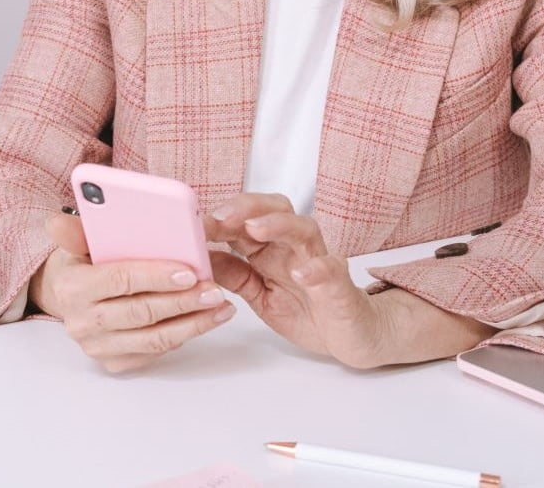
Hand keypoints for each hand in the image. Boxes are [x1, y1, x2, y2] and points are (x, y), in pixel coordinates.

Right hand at [29, 211, 235, 372]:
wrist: (72, 296)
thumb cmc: (85, 264)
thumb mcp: (79, 241)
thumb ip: (76, 231)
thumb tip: (56, 223)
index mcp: (71, 288)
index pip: (119, 280)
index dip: (156, 276)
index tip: (189, 271)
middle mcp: (81, 322)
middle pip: (141, 312)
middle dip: (183, 301)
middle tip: (214, 289)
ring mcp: (98, 347)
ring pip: (154, 338)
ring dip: (193, 322)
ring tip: (220, 305)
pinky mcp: (114, 362)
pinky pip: (156, 352)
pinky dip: (185, 335)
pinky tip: (206, 319)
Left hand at [202, 193, 399, 368]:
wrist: (352, 336)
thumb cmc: (307, 310)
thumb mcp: (259, 295)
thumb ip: (234, 275)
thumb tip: (201, 256)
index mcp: (271, 248)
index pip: (244, 220)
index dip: (219, 218)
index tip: (191, 224)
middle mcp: (294, 248)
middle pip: (275, 209)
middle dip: (245, 207)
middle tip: (219, 217)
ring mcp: (319, 262)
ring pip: (303, 229)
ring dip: (278, 225)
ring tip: (255, 230)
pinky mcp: (340, 285)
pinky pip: (331, 270)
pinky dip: (316, 269)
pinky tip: (300, 273)